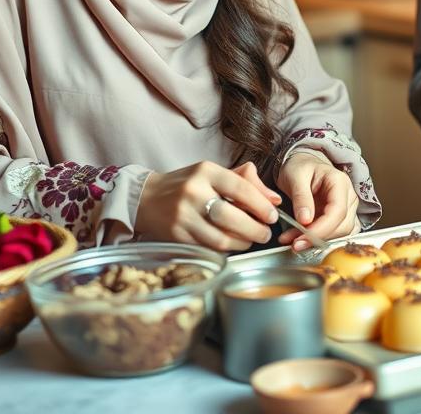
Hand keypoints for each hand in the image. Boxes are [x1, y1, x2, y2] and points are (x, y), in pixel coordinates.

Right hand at [135, 160, 280, 250]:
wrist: (146, 198)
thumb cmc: (188, 184)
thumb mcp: (214, 173)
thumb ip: (247, 182)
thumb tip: (274, 199)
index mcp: (205, 171)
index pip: (240, 188)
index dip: (260, 204)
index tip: (273, 215)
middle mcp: (193, 193)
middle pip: (232, 217)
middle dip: (255, 229)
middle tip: (266, 233)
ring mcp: (183, 216)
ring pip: (221, 238)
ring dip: (243, 243)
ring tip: (251, 239)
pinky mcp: (177, 237)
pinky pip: (209, 248)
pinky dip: (226, 249)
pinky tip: (232, 244)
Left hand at [276, 150, 359, 251]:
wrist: (302, 166)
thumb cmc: (300, 167)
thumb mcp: (295, 176)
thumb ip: (301, 197)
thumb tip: (305, 220)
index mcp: (339, 182)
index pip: (338, 210)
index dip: (322, 228)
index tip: (302, 238)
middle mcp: (348, 196)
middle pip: (342, 225)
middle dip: (317, 238)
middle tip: (293, 242)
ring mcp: (347, 208)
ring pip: (340, 234)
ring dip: (317, 241)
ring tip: (294, 241)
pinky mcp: (340, 219)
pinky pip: (336, 235)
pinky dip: (319, 241)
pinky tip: (302, 240)